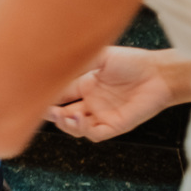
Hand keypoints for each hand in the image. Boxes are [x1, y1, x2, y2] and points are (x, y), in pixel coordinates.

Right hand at [44, 47, 185, 141]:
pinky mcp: (116, 125)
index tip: (31, 93)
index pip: (59, 93)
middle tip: (43, 110)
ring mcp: (103, 114)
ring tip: (61, 116)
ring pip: (76, 127)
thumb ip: (79, 62)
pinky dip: (84, 130)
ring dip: (66, 124)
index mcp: (85, 84)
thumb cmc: (132, 61)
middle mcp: (91, 101)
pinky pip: (96, 134)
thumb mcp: (100, 56)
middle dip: (50, 114)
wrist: (158, 73)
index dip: (45, 95)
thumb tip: (55, 62)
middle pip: (63, 113)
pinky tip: (80, 119)